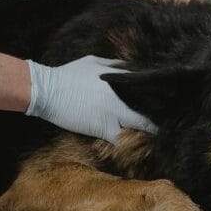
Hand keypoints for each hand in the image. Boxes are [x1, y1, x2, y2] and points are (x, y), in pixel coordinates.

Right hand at [25, 55, 155, 141]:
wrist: (47, 91)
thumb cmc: (68, 75)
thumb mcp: (92, 62)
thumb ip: (113, 65)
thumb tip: (128, 65)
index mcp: (119, 83)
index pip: (145, 93)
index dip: (155, 102)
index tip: (163, 107)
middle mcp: (119, 101)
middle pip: (145, 116)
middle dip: (153, 124)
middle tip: (160, 130)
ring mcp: (111, 116)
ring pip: (136, 131)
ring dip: (140, 136)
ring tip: (147, 141)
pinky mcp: (101, 129)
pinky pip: (119, 140)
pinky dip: (125, 144)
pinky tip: (129, 147)